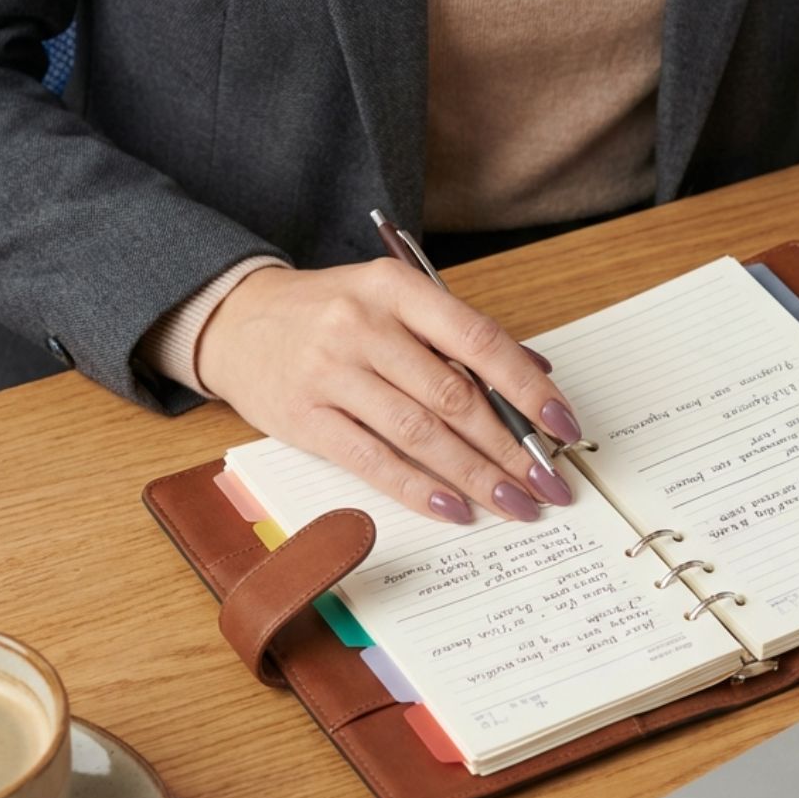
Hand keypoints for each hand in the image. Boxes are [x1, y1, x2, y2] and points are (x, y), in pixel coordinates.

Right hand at [198, 261, 579, 522]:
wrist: (235, 321)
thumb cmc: (329, 313)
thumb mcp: (392, 300)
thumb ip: (458, 335)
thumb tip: (536, 375)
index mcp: (396, 288)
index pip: (479, 340)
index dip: (528, 388)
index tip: (563, 425)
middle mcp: (363, 325)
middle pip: (454, 395)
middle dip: (511, 446)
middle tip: (548, 482)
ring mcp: (330, 372)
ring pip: (419, 433)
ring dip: (475, 475)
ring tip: (514, 502)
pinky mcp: (304, 418)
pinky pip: (373, 461)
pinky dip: (419, 489)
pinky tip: (454, 509)